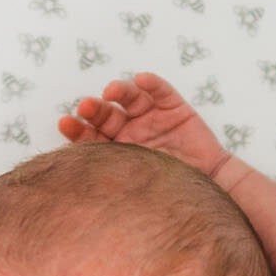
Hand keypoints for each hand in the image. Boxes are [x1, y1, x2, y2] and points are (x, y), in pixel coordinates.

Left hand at [57, 72, 229, 180]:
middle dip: (94, 109)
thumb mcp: (134, 190)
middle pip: (106, 114)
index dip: (77, 129)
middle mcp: (129, 130)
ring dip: (119, 91)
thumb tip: (74, 188)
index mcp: (114, 150)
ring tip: (111, 91)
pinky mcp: (174, 109)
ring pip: (130, 99)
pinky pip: (161, 91)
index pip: (90, 136)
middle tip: (84, 107)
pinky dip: (151, 83)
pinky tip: (141, 79)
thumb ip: (109, 181)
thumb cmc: (169, 195)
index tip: (65, 123)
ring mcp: (151, 118)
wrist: (210, 191)